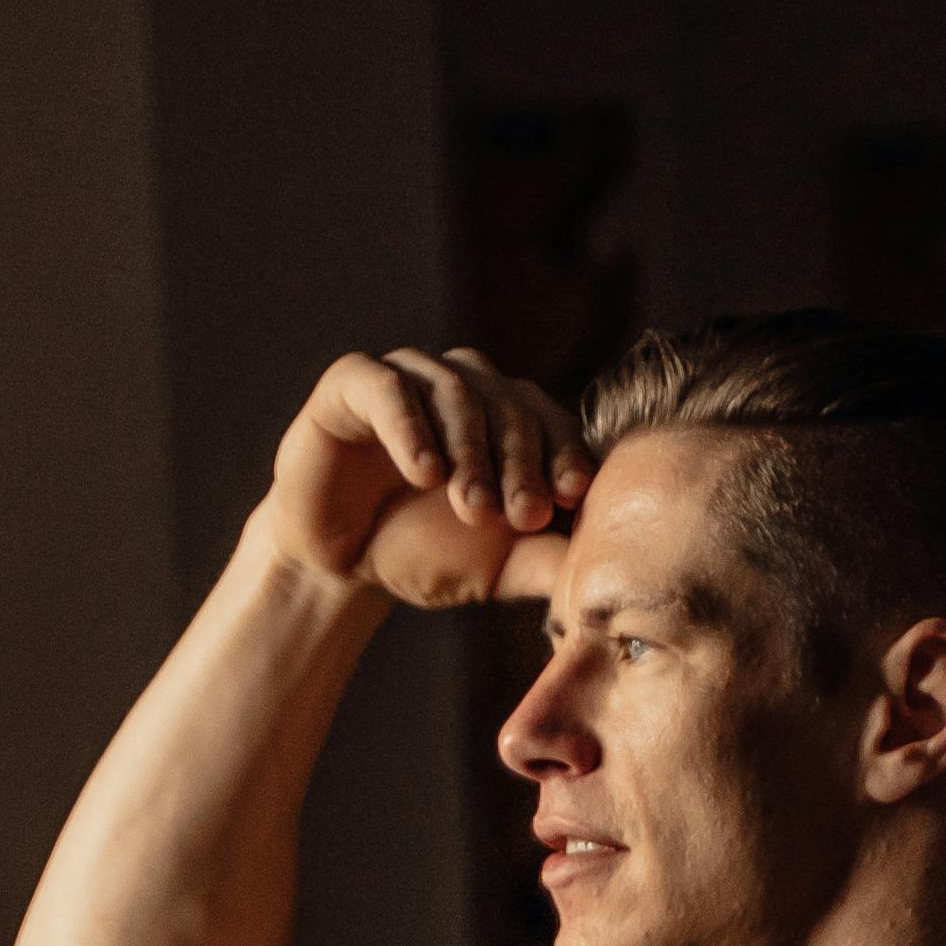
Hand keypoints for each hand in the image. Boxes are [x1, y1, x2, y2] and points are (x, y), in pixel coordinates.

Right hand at [262, 347, 588, 607]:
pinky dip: (412, 428)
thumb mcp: (494, 566)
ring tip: (471, 506)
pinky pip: (390, 390)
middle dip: (518, 462)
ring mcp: (409, 377)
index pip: (547, 421)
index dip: (562, 453)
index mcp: (503, 418)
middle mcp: (461, 385)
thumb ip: (545, 560)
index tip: (571, 496)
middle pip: (507, 404)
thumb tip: (608, 568)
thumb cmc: (421, 552)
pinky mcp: (353, 382)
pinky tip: (426, 473)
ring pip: (456, 392)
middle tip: (522, 514)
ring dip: (471, 450)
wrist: (338, 564)